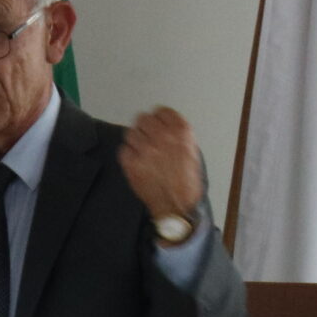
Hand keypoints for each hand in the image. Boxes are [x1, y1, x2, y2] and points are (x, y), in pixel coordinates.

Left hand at [120, 107, 203, 221]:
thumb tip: (166, 125)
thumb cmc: (186, 182)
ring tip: (142, 149)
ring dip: (135, 139)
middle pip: (143, 118)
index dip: (159, 117)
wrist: (176, 205)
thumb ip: (179, 135)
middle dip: (145, 126)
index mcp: (181, 133)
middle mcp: (163, 137)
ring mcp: (145, 149)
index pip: (162, 111)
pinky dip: (128, 154)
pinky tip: (137, 161)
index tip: (157, 122)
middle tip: (147, 135)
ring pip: (131, 132)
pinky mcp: (131, 162)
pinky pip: (124, 149)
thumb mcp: (192, 152)